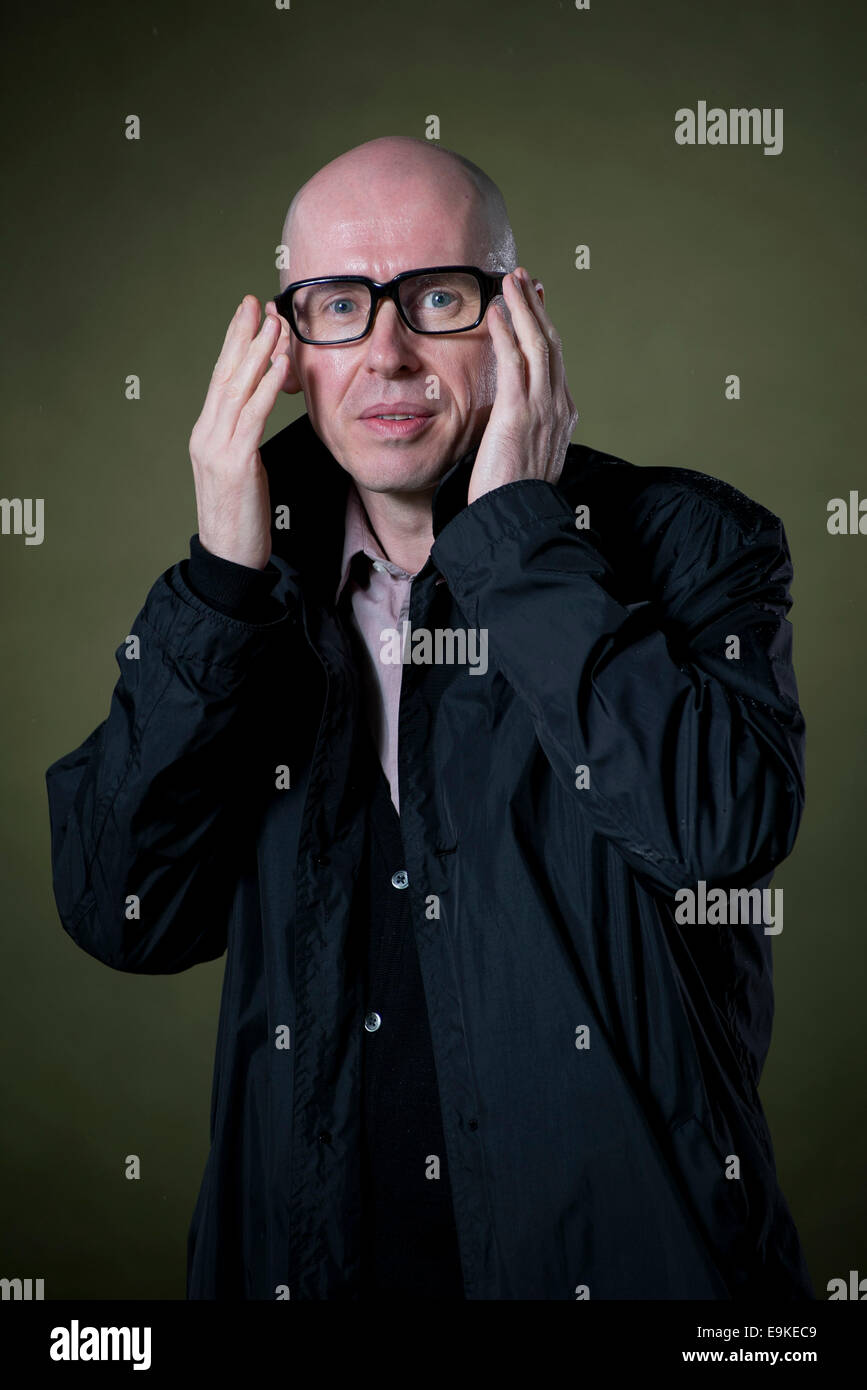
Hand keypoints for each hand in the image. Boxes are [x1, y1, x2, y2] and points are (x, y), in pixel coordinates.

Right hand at [188, 296, 288, 569]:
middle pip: (225, 374)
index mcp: (206, 434)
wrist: (229, 559)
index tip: (247, 314)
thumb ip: (243, 441)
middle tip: (256, 301)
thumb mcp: (241, 472)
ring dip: (258, 352)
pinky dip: (265, 386)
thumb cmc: (241, 519)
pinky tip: (279, 363)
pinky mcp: (235, 463)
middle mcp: (206, 434)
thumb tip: (256, 417)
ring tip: (275, 323)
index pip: (220, 379)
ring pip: (238, 388)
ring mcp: (217, 447)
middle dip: (242, 335)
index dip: (234, 344)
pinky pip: (252, 416)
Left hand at [467, 267, 577, 506]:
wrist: (518, 520)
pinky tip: (494, 312)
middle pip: (551, 344)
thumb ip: (526, 433)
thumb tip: (513, 422)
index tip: (535, 306)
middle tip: (524, 279)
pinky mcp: (520, 414)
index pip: (554, 362)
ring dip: (522, 308)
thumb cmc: (515, 498)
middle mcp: (559, 406)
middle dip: (536, 308)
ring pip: (537, 344)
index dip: (544, 329)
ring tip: (509, 281)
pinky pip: (514, 361)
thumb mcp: (528, 458)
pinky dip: (506, 332)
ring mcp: (543, 408)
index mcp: (562, 416)